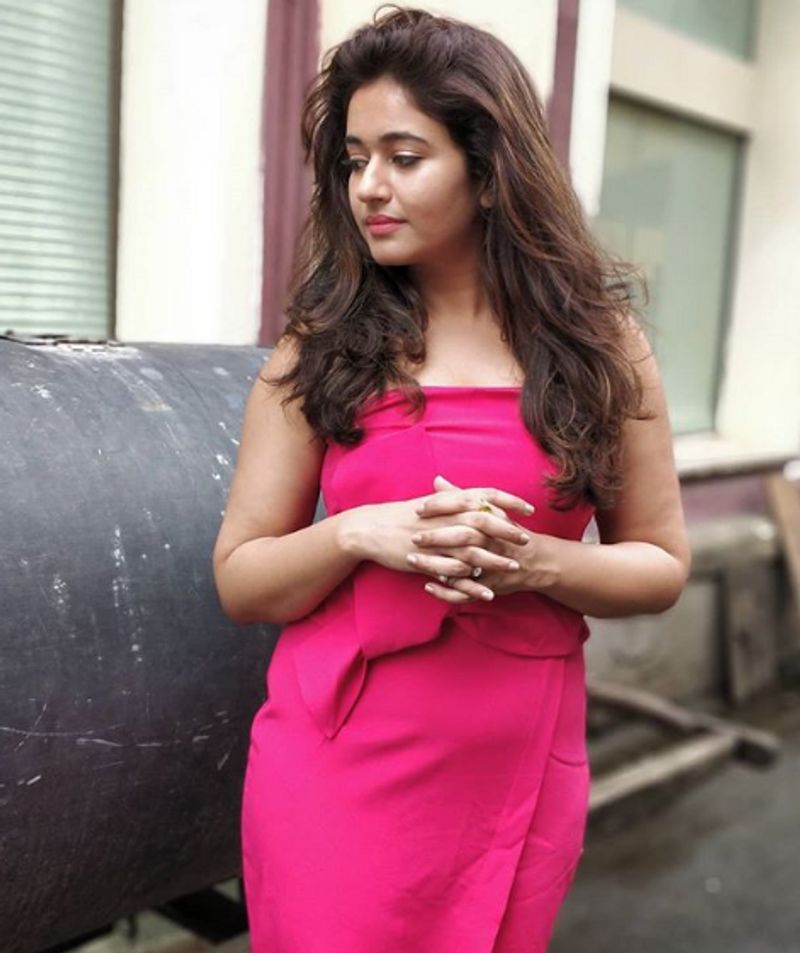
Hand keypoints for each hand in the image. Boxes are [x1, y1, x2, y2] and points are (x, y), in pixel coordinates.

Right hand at [336, 479, 533, 589]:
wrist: (371, 529)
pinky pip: (454, 573)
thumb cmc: (402, 515)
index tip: (529, 509)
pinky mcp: (427, 560)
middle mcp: (445, 518)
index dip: (509, 501)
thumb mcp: (430, 504)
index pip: (485, 495)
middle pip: (484, 521)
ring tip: (514, 568)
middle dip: (508, 531)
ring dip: (496, 560)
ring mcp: (436, 540)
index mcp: (448, 501)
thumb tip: (480, 499)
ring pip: (472, 549)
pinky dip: (472, 583)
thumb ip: (455, 500)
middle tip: (526, 540)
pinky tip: (488, 592)